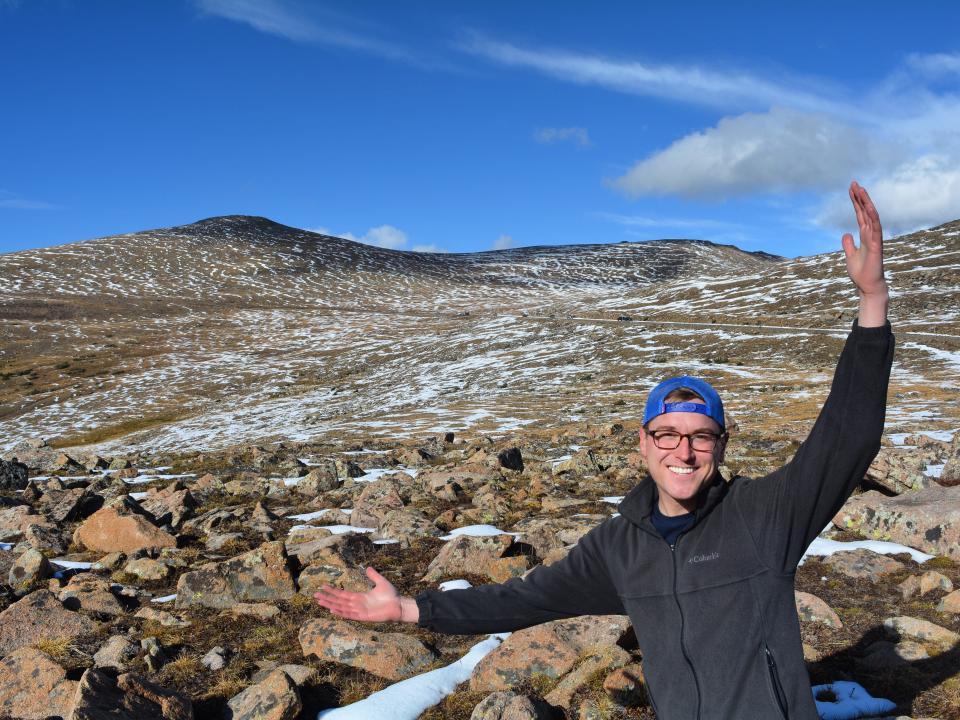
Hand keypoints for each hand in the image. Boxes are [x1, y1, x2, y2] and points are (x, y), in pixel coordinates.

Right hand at [313, 567, 412, 622]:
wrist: (399, 605)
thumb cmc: (391, 595)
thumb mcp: (381, 582)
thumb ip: (373, 576)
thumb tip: (367, 567)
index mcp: (360, 597)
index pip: (343, 594)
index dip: (333, 591)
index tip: (323, 586)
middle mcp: (357, 604)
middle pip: (338, 600)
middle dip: (327, 598)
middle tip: (315, 595)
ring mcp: (359, 610)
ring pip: (341, 607)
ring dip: (330, 604)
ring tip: (319, 602)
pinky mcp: (363, 616)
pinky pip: (349, 614)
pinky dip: (340, 612)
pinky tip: (332, 610)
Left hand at [841, 181, 885, 297]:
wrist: (867, 286)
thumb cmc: (861, 272)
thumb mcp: (850, 255)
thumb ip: (848, 244)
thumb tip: (846, 233)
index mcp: (865, 235)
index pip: (860, 215)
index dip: (856, 202)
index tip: (852, 189)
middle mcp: (871, 234)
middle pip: (865, 212)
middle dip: (860, 197)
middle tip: (854, 183)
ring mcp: (875, 239)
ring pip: (871, 216)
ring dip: (866, 203)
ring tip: (860, 189)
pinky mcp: (876, 245)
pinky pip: (875, 228)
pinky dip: (873, 217)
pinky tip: (869, 207)